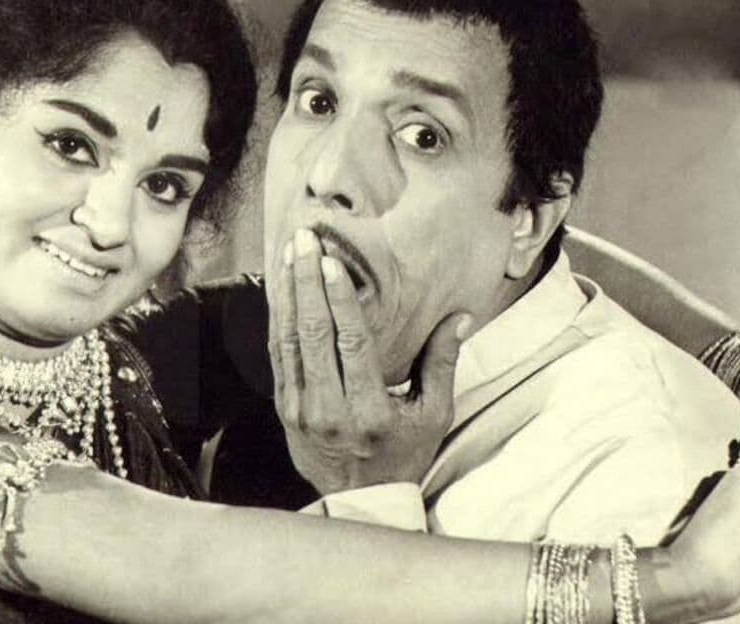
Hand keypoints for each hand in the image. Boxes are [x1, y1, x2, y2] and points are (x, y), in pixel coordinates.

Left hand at [270, 229, 471, 494]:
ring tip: (290, 253)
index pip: (350, 343)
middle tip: (304, 240)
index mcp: (369, 411)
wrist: (358, 499)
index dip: (339, 299)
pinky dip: (278, 318)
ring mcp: (300, 410)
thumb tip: (461, 317)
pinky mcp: (284, 409)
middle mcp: (329, 410)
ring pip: (289, 340)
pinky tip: (281, 289)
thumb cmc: (402, 453)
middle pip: (313, 334)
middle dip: (306, 281)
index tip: (332, 262)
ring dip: (287, 293)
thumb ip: (443, 363)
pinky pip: (278, 356)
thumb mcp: (433, 415)